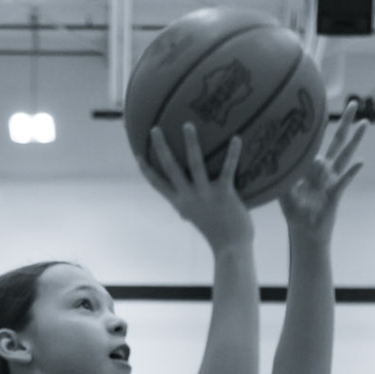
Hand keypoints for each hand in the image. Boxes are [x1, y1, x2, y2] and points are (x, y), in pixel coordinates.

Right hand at [144, 123, 253, 250]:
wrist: (231, 248)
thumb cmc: (217, 233)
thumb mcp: (197, 220)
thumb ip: (189, 211)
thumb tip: (182, 212)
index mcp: (181, 203)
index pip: (158, 184)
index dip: (147, 170)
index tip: (138, 154)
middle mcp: (189, 197)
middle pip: (170, 168)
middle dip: (162, 148)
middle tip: (156, 129)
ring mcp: (205, 195)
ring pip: (194, 164)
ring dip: (191, 143)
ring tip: (188, 125)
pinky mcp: (224, 194)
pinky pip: (227, 169)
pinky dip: (232, 154)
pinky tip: (236, 138)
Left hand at [278, 101, 365, 241]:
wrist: (304, 232)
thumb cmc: (294, 211)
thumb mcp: (282, 191)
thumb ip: (279, 176)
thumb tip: (270, 159)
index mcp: (312, 167)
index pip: (316, 142)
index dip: (318, 126)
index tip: (320, 106)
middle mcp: (325, 169)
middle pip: (337, 141)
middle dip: (345, 123)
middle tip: (354, 103)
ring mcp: (332, 179)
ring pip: (346, 155)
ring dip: (355, 139)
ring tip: (365, 123)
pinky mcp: (335, 193)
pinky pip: (344, 180)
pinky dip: (352, 171)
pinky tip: (361, 161)